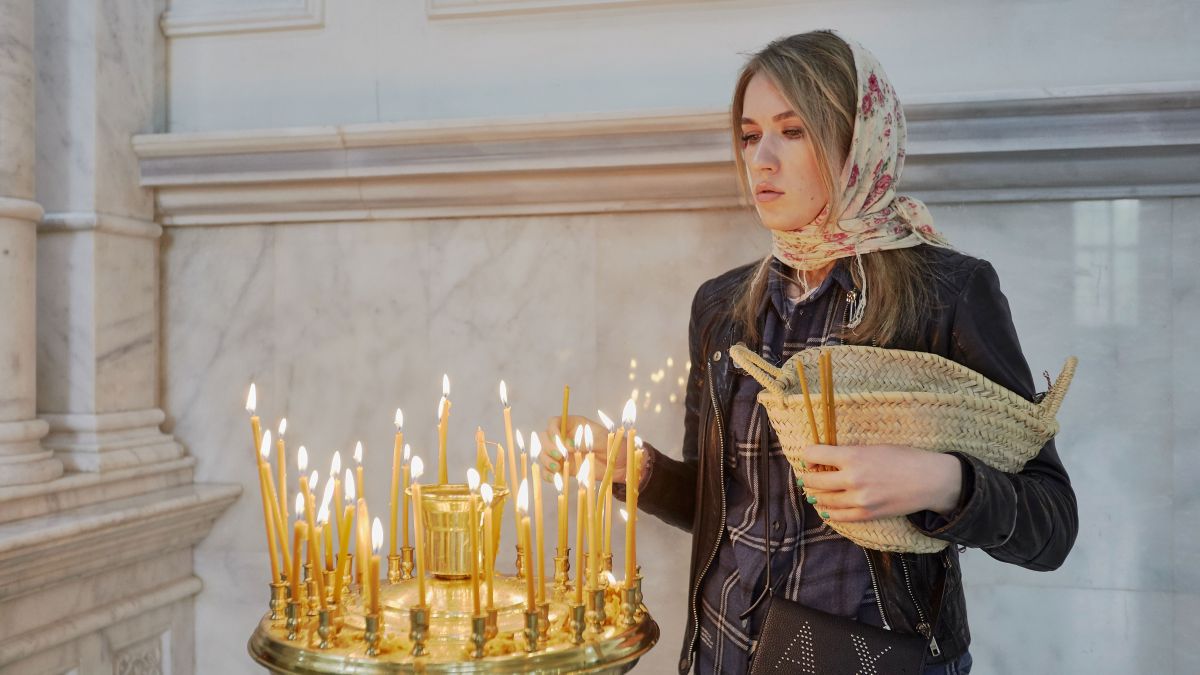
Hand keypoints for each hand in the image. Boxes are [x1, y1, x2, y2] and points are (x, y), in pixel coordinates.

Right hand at [538, 415, 627, 483]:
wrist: (618, 463)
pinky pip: (548, 470)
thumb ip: (583, 440)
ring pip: (543, 454)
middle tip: (560, 457)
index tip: (559, 442)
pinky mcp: (563, 468)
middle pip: (544, 438)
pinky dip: (547, 474)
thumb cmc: (612, 445)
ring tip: (557, 469)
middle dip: (548, 447)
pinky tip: (554, 478)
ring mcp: (562, 453)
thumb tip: (567, 444)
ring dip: (546, 461)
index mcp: (572, 425)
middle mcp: (564, 438)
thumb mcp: (600, 438)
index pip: (553, 423)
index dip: (552, 431)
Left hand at [796, 444, 962, 521]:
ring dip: (817, 495)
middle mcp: (852, 478)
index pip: (813, 455)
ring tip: (815, 492)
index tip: (810, 458)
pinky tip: (826, 508)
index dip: (808, 455)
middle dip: (809, 477)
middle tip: (809, 476)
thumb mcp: (874, 448)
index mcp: (852, 456)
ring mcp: (858, 499)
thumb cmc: (905, 458)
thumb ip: (850, 454)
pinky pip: (839, 516)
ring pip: (824, 500)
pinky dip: (829, 512)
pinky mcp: (867, 514)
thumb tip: (827, 460)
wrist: (930, 481)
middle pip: (814, 480)